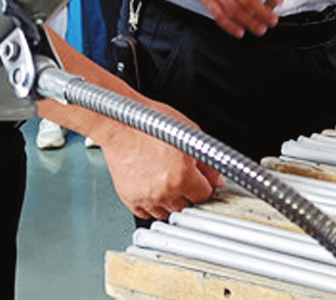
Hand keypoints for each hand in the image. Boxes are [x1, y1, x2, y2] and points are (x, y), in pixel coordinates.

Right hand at [97, 101, 223, 220]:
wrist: (120, 123)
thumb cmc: (150, 122)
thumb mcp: (189, 133)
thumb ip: (206, 160)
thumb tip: (215, 177)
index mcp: (183, 177)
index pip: (204, 195)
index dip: (205, 185)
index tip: (201, 181)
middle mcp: (165, 191)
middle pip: (187, 206)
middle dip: (189, 194)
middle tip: (185, 180)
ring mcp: (146, 197)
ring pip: (167, 213)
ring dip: (171, 202)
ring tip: (168, 184)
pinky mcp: (130, 199)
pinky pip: (145, 214)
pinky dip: (151, 206)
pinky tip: (153, 191)